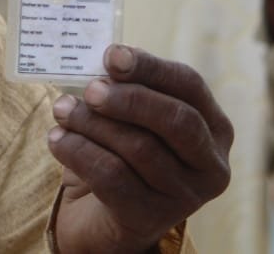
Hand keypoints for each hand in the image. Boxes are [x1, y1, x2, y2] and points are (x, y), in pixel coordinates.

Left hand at [49, 45, 233, 253]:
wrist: (105, 217)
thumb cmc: (124, 153)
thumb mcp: (134, 117)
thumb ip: (128, 87)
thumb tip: (110, 59)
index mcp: (214, 127)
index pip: (189, 85)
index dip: (151, 67)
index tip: (112, 55)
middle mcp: (210, 164)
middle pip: (175, 119)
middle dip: (128, 99)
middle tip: (90, 90)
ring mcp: (185, 196)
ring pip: (140, 148)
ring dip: (93, 123)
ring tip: (63, 110)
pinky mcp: (151, 218)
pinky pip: (112, 177)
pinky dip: (79, 151)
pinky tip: (58, 138)